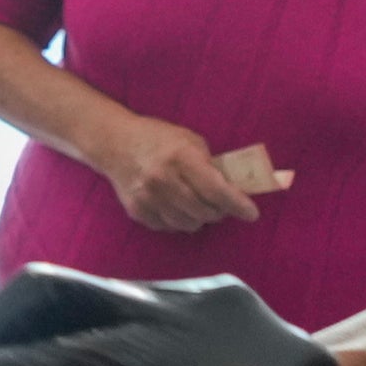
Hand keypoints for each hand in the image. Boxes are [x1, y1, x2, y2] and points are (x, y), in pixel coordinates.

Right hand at [81, 107, 259, 234]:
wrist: (114, 144)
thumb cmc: (157, 138)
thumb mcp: (189, 139)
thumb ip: (209, 163)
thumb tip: (233, 187)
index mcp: (181, 158)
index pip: (216, 190)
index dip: (237, 204)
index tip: (252, 214)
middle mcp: (164, 181)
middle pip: (204, 212)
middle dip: (220, 212)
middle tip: (222, 205)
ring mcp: (149, 199)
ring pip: (188, 224)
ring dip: (200, 218)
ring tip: (199, 205)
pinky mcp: (138, 211)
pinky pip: (169, 227)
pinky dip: (179, 220)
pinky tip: (177, 206)